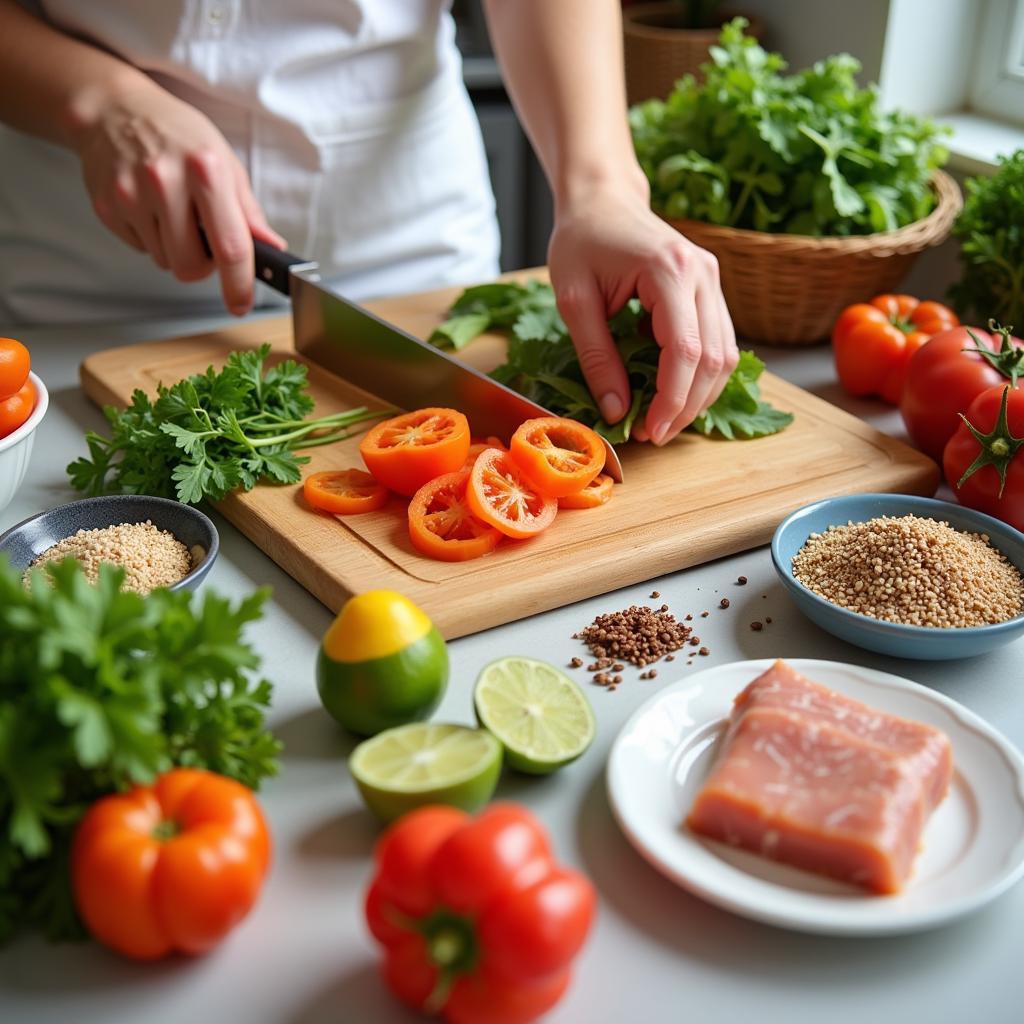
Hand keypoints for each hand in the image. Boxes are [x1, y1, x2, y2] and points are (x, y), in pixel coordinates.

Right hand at [71, 80, 284, 314]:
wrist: (113, 109)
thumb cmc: (178, 134)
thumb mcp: (225, 162)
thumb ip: (248, 211)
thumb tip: (271, 247)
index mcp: (205, 170)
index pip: (229, 247)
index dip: (238, 284)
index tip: (241, 304)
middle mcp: (165, 182)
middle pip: (190, 266)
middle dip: (202, 265)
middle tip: (202, 238)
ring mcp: (130, 195)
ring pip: (164, 261)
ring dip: (175, 248)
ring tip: (172, 211)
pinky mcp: (106, 206)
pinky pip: (140, 248)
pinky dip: (150, 237)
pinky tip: (149, 206)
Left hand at [548, 180, 737, 443]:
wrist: (601, 199)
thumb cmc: (581, 241)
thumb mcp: (574, 301)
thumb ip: (596, 357)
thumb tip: (617, 410)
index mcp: (669, 270)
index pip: (685, 351)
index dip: (671, 399)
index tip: (648, 431)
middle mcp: (703, 274)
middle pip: (713, 358)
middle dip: (687, 406)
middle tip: (653, 434)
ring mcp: (713, 280)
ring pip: (725, 355)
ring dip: (699, 396)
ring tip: (663, 421)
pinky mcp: (711, 289)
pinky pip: (719, 342)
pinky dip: (702, 376)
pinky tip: (674, 394)